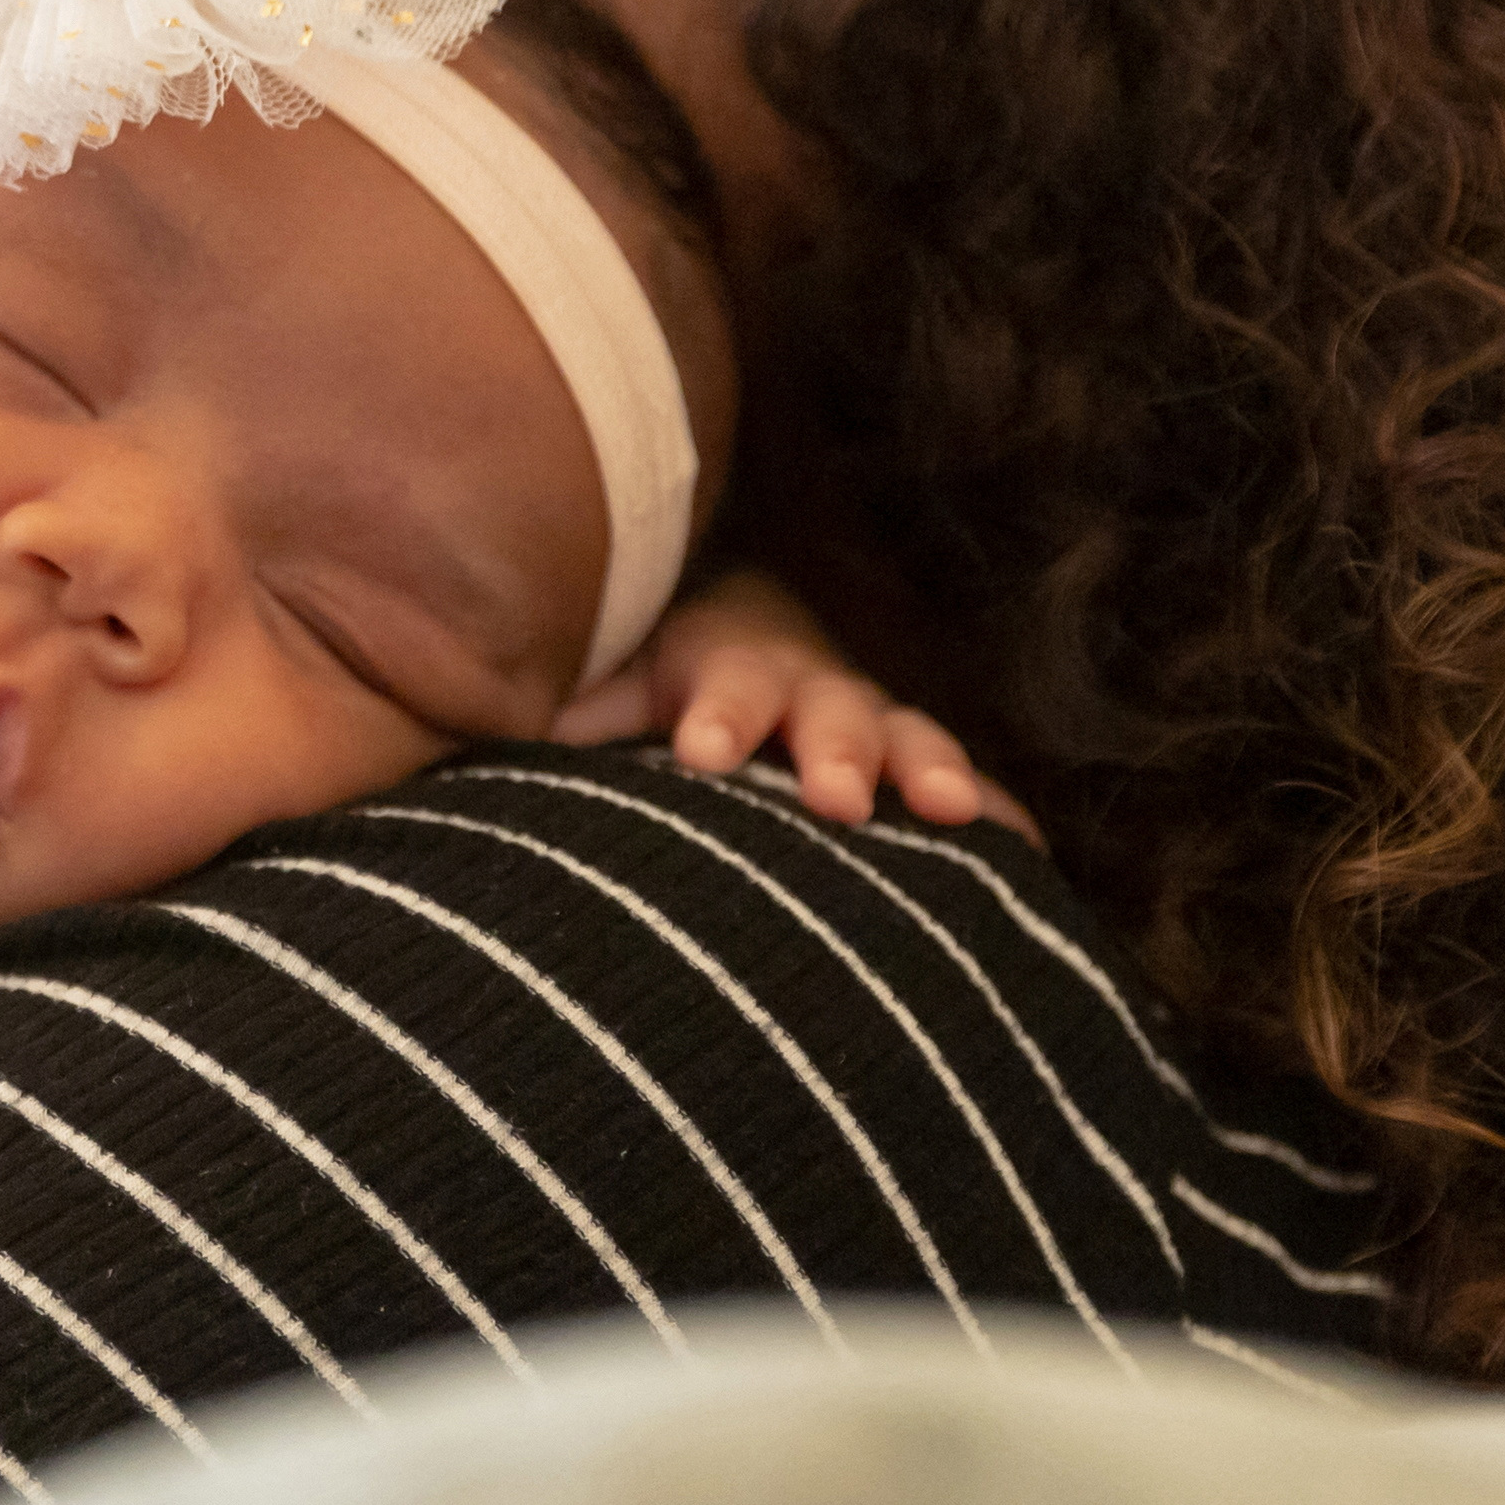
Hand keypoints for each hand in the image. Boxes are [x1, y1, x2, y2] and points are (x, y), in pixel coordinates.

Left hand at [553, 567, 1031, 835]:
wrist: (732, 650)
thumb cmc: (653, 688)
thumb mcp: (602, 688)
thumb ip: (562, 713)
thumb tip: (480, 733)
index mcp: (722, 664)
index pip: (720, 685)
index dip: (716, 714)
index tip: (702, 753)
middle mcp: (806, 689)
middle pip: (824, 710)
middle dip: (830, 749)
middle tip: (833, 799)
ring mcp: (869, 727)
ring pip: (904, 737)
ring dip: (924, 769)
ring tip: (937, 810)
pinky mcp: (909, 768)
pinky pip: (964, 787)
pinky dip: (996, 815)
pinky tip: (1024, 854)